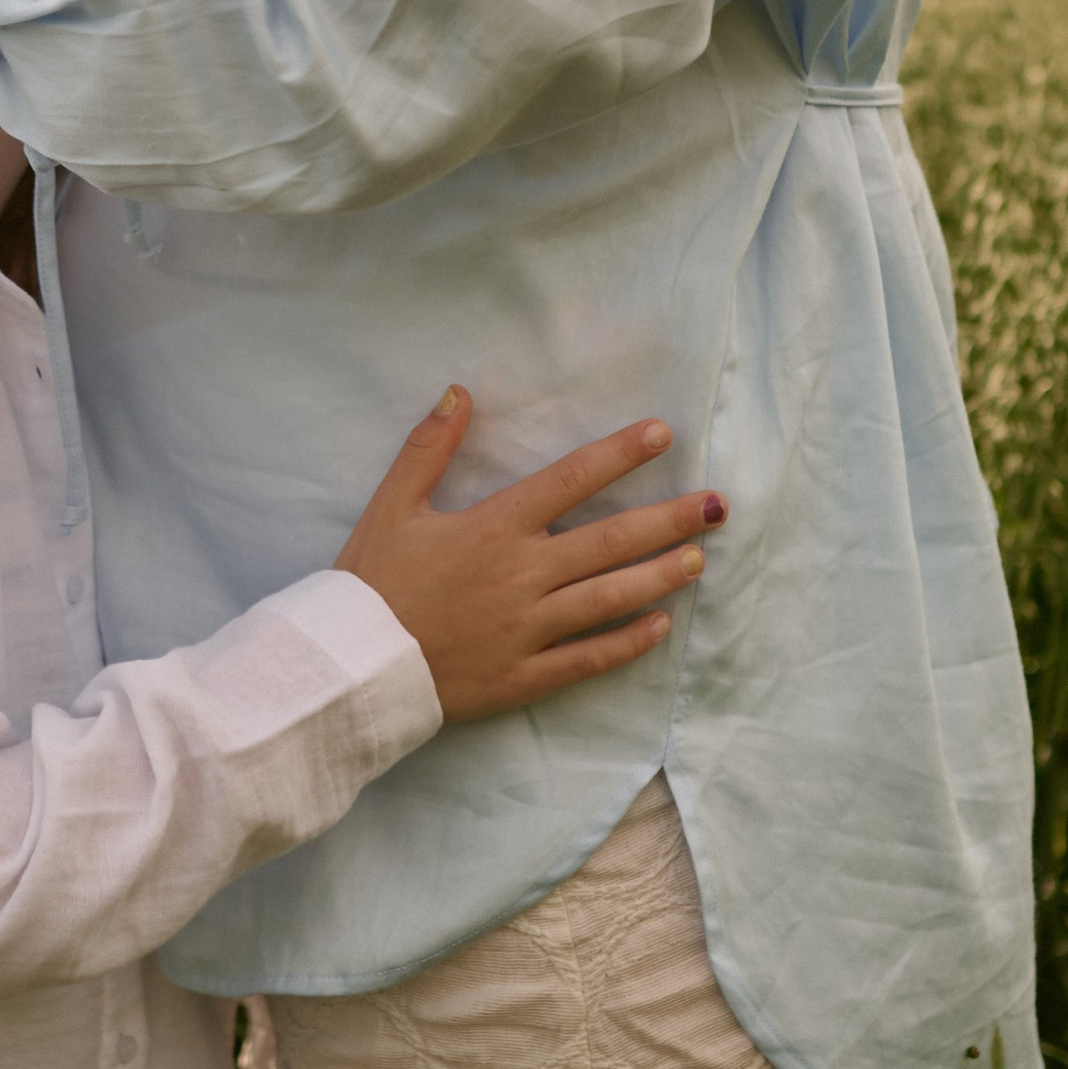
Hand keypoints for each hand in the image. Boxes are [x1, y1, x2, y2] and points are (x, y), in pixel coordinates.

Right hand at [337, 394, 718, 720]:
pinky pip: (588, 659)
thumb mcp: (392, 504)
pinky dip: (628, 643)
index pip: (570, 479)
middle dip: (668, 519)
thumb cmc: (371, 581)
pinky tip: (660, 629)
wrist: (351, 666)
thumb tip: (461, 392)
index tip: (662, 434)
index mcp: (493, 528)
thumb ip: (428, 447)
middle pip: (610, 540)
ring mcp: (528, 629)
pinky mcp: (525, 676)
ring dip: (660, 576)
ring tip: (699, 559)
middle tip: (716, 506)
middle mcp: (522, 575)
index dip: (619, 454)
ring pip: (610, 598)